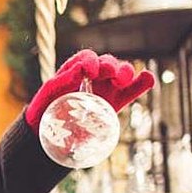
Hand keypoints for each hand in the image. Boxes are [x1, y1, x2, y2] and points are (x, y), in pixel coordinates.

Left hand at [26, 50, 155, 125]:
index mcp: (75, 69)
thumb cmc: (44, 110)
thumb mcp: (48, 94)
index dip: (91, 61)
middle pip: (107, 63)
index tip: (90, 72)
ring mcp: (107, 87)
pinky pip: (133, 89)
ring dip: (125, 73)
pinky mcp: (117, 101)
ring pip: (122, 73)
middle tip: (109, 74)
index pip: (87, 58)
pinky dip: (142, 82)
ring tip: (123, 80)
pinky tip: (147, 79)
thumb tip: (80, 70)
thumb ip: (61, 81)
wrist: (46, 134)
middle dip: (110, 66)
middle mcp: (94, 75)